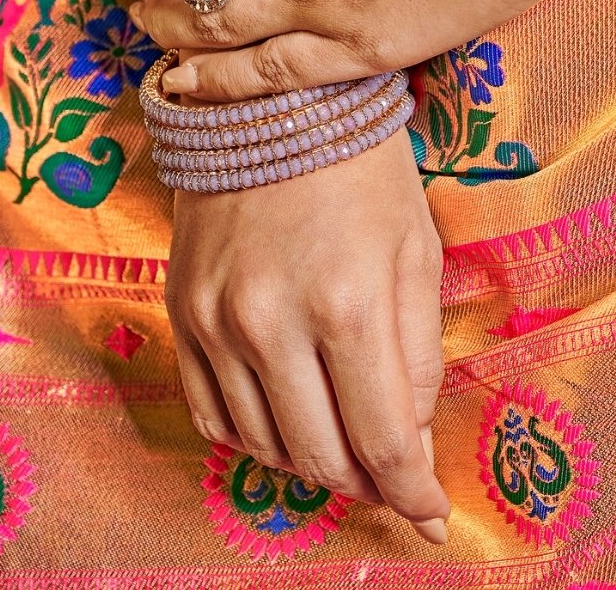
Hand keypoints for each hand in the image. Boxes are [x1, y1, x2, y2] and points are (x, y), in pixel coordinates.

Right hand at [166, 125, 449, 542]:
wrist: (274, 102)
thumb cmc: (363, 167)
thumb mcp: (417, 249)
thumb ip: (417, 353)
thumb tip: (408, 440)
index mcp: (348, 305)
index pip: (381, 441)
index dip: (412, 491)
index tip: (431, 512)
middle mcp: (273, 323)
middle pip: (320, 458)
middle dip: (367, 483)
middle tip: (391, 478)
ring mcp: (218, 321)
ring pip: (263, 446)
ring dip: (312, 464)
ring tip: (345, 446)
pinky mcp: (184, 312)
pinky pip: (212, 414)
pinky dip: (254, 437)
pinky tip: (287, 423)